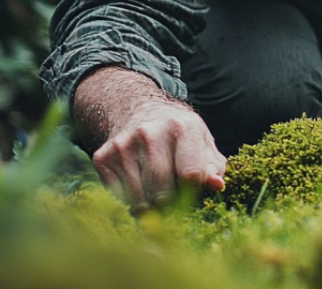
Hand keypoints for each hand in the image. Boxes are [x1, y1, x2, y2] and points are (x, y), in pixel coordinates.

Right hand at [74, 67, 226, 210]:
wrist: (140, 112)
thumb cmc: (180, 135)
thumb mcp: (203, 143)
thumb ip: (213, 167)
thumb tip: (218, 186)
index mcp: (183, 128)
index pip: (191, 175)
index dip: (194, 194)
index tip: (192, 197)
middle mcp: (150, 134)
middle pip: (162, 193)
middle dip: (171, 208)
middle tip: (174, 207)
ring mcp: (123, 145)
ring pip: (139, 201)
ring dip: (151, 210)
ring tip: (158, 199)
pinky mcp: (103, 157)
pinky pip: (118, 198)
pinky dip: (130, 203)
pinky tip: (139, 190)